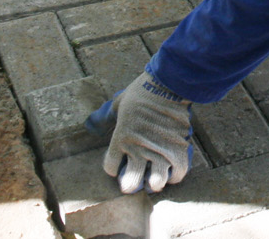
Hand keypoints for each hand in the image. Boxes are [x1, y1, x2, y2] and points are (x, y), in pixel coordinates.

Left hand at [89, 72, 192, 194]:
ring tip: (155, 175)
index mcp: (121, 139)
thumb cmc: (143, 92)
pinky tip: (172, 169)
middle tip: (136, 176)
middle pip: (130, 184)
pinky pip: (177, 174)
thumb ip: (105, 117)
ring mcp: (159, 152)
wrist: (169, 85)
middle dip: (131, 184)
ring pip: (155, 184)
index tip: (120, 162)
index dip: (114, 167)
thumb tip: (90, 124)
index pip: (110, 168)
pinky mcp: (178, 150)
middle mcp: (138, 149)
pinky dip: (175, 175)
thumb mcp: (119, 103)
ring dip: (155, 181)